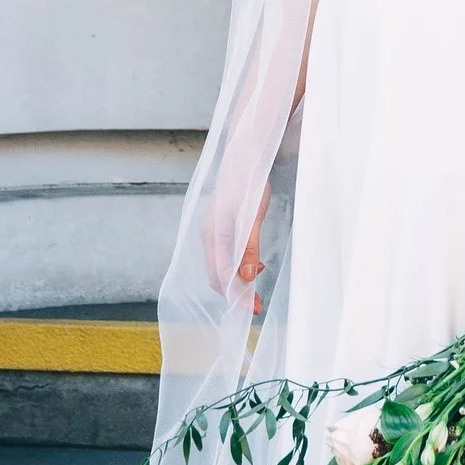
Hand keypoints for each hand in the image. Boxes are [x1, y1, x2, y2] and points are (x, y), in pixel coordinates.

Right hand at [215, 177, 270, 297]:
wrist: (243, 155)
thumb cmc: (249, 182)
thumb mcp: (253, 216)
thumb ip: (249, 247)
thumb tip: (246, 276)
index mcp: (214, 235)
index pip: (222, 276)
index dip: (237, 296)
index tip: (253, 308)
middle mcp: (209, 236)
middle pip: (217, 276)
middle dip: (235, 294)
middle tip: (256, 304)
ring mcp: (212, 231)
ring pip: (220, 267)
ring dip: (236, 281)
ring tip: (256, 286)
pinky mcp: (218, 227)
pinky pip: (223, 255)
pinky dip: (236, 267)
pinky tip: (253, 264)